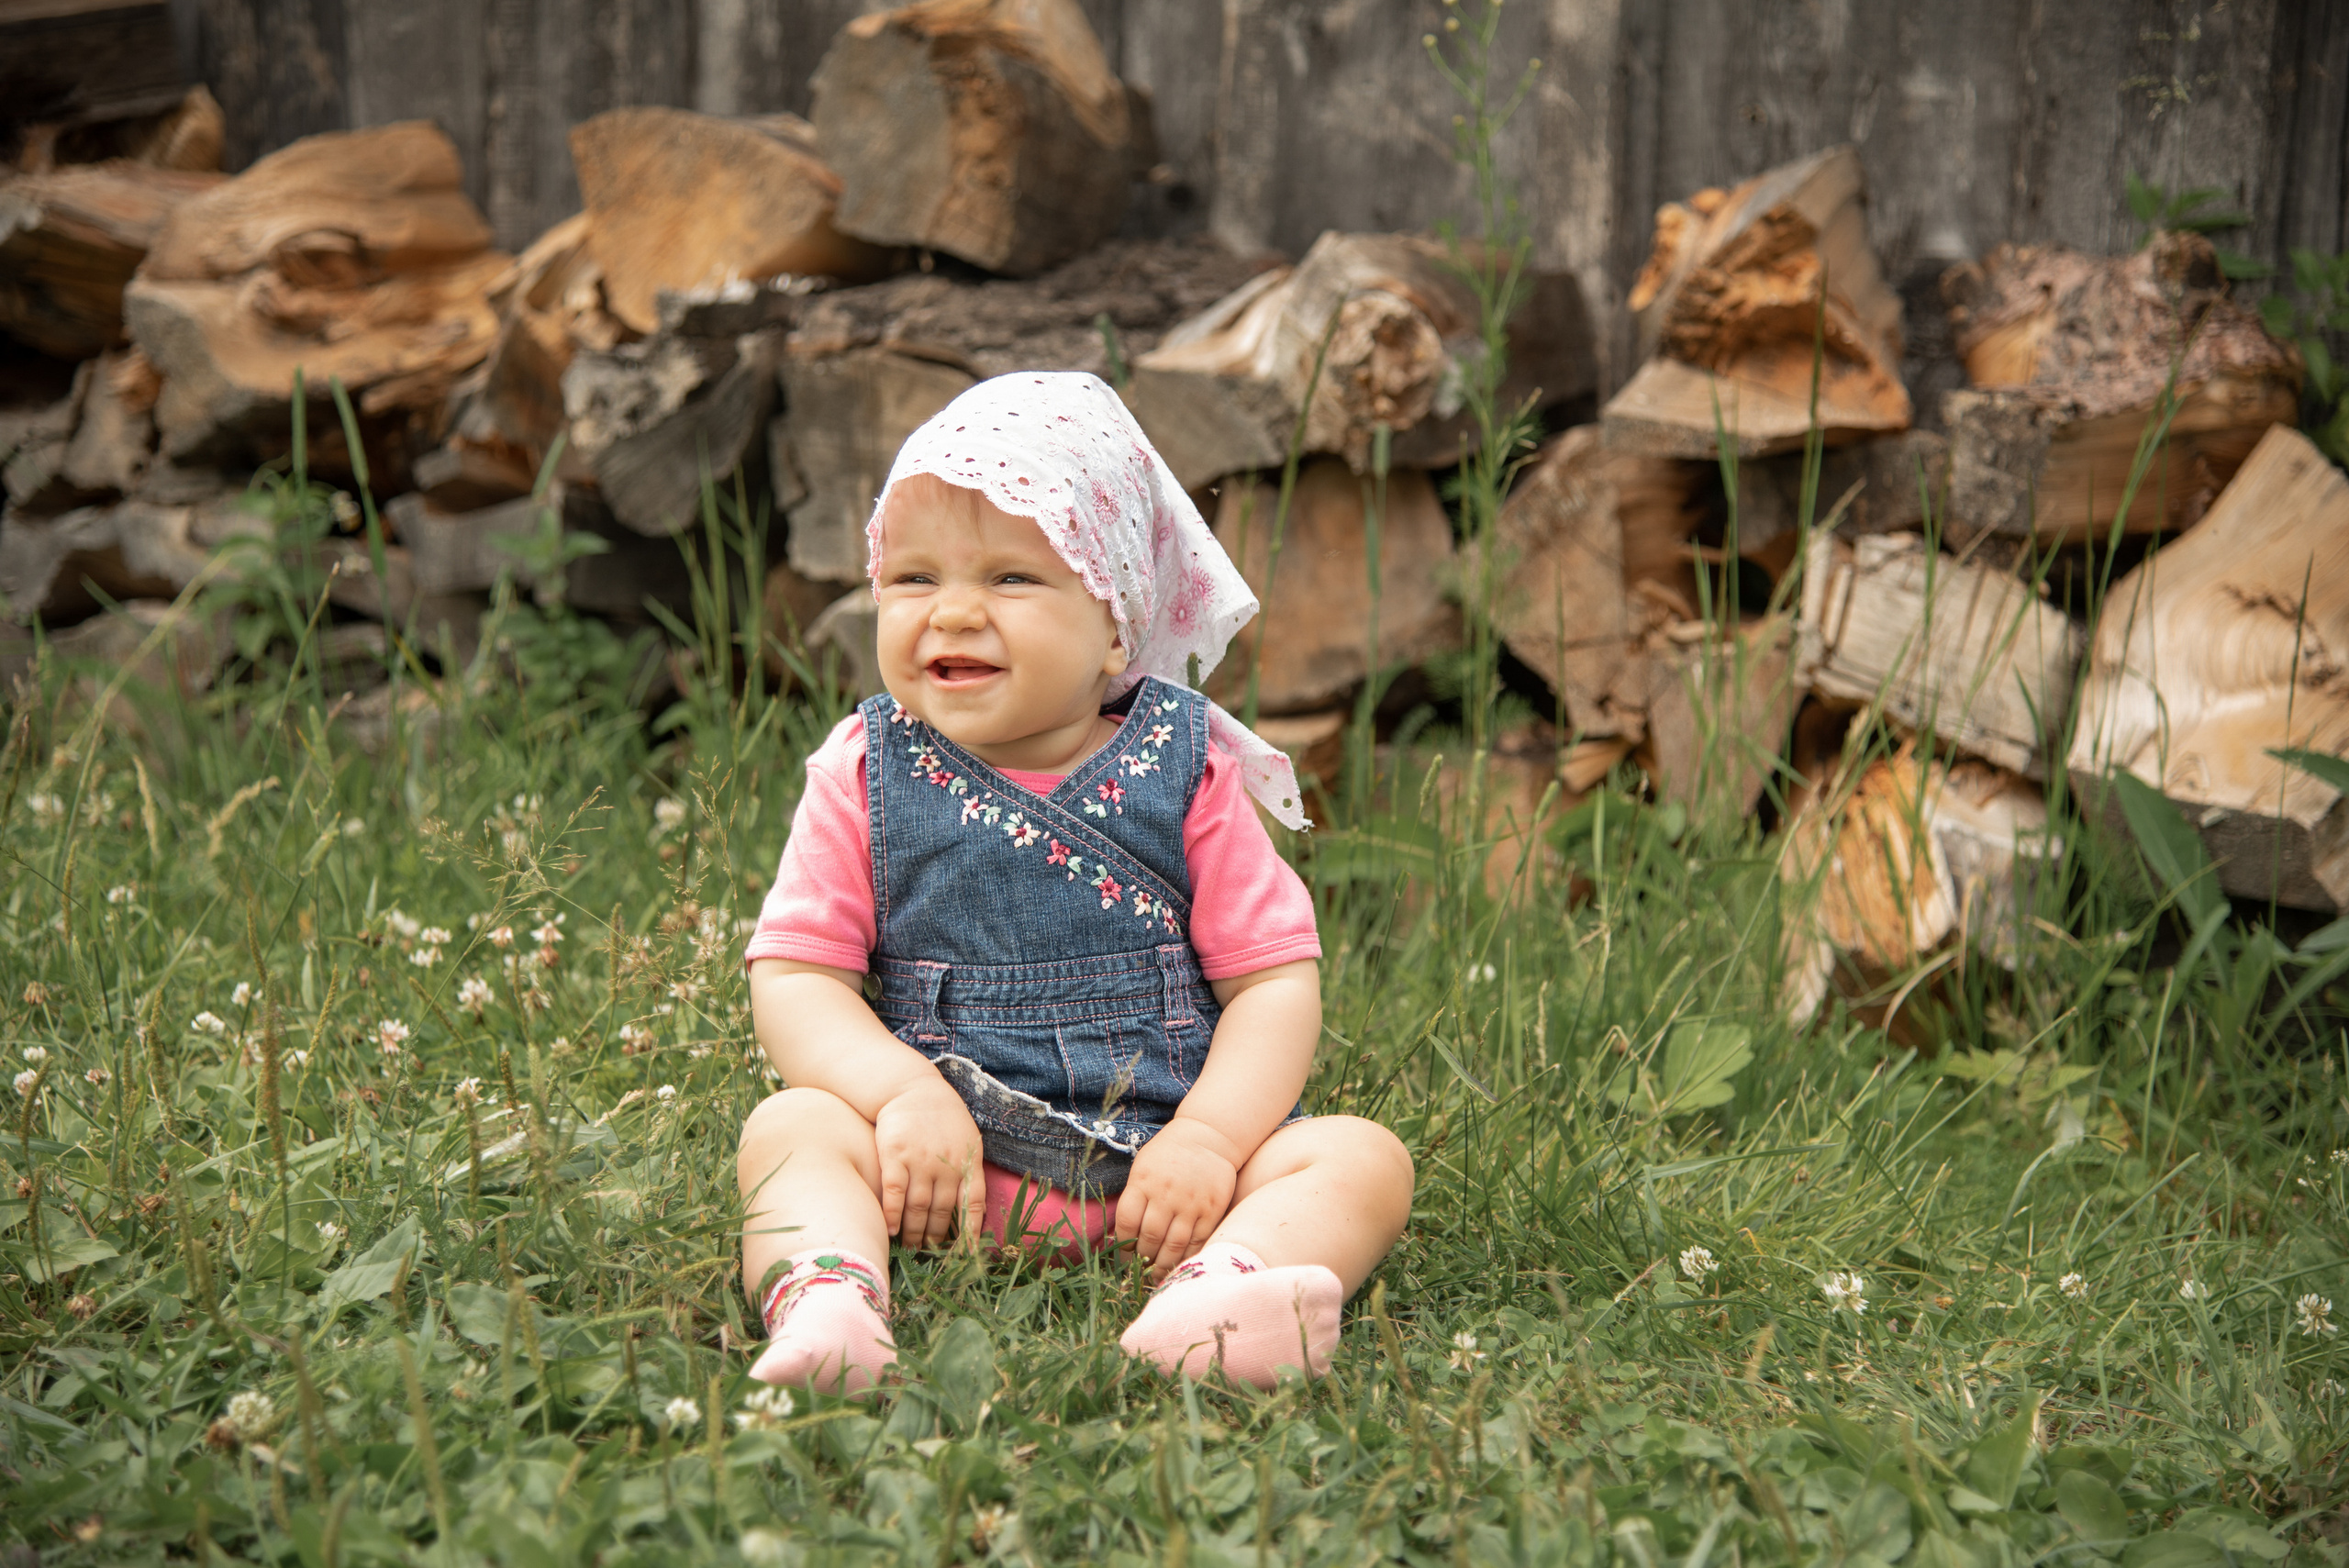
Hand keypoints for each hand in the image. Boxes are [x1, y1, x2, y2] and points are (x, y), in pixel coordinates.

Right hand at [872, 1074, 984, 1249]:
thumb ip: (970, 1172)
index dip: (971, 1232)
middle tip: (930, 1255)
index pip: (973, 1204)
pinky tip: (890, 1230)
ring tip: (911, 1248)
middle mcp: (946, 1164)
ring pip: (919, 1208)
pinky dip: (893, 1215)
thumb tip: (976, 1211)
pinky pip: (895, 1194)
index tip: (967, 1255)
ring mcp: (920, 1160)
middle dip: (936, 1238)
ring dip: (914, 1232)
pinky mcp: (895, 1156)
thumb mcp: (967, 1139)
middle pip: (942, 1212)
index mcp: (968, 1161)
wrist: (910, 1088)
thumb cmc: (941, 1118)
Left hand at [1115, 1118, 1238, 1278]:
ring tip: (1156, 1275)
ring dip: (1162, 1265)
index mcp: (1143, 1182)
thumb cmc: (1169, 1154)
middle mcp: (1166, 1194)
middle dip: (1142, 1259)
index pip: (1127, 1222)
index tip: (1122, 1256)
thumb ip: (1134, 1196)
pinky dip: (1186, 1257)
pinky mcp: (1212, 1210)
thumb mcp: (1143, 1166)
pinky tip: (1178, 1265)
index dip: (1122, 1244)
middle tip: (1140, 1270)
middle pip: (1150, 1238)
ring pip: (1173, 1245)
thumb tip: (1120, 1234)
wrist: (1210, 1137)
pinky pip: (1197, 1242)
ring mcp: (1191, 1203)